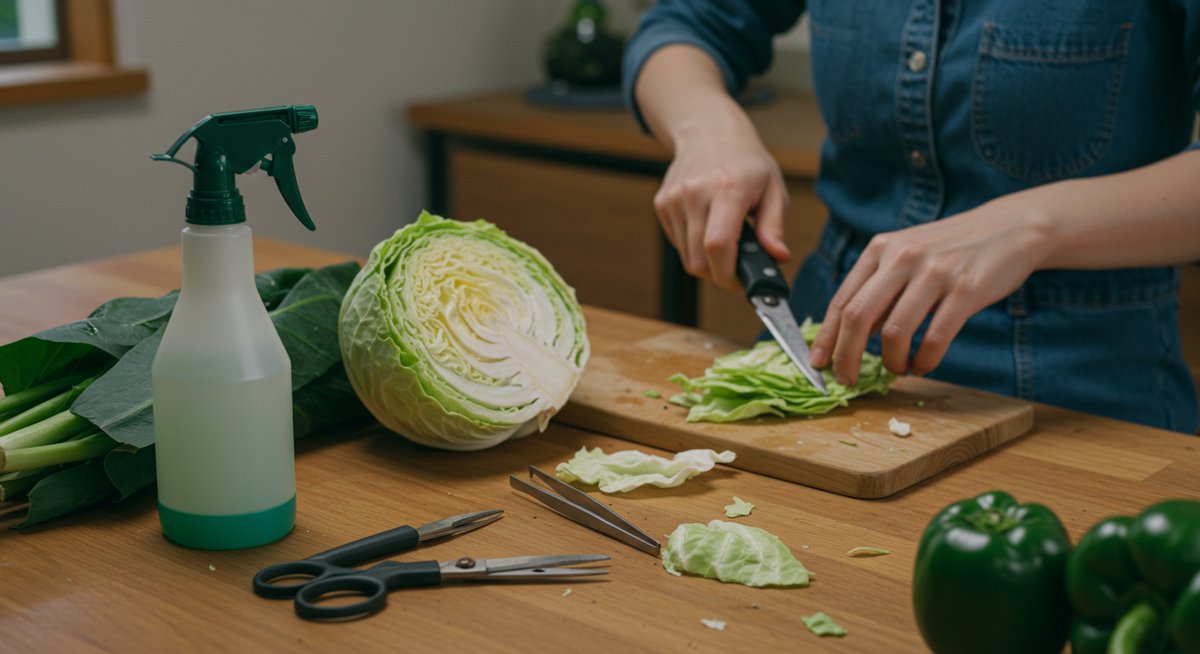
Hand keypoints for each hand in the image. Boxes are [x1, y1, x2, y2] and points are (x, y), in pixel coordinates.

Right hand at [654, 127, 790, 289]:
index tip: (740, 281)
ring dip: (706, 262)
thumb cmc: (746, 163)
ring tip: (725, 245)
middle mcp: (695, 193)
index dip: (726, 274)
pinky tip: (707, 228)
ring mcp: (674, 198)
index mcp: (728, 188)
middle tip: (737, 268)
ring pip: (686, 257)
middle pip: (698, 259)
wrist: (709, 132)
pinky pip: (677, 243)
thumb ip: (775, 227)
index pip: (717, 245)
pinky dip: (693, 247)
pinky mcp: (662, 204)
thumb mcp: (774, 189)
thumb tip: (779, 257)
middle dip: (719, 274)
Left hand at [809, 198, 1047, 382]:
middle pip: (857, 316)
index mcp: (880, 249)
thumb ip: (879, 288)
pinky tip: (924, 364)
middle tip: (847, 379)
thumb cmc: (950, 250)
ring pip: (894, 331)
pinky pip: (935, 338)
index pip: (842, 300)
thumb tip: (847, 335)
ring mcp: (934, 272)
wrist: (1009, 229)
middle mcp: (902, 257)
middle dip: (846, 356)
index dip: (826, 337)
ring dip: (891, 361)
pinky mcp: (966, 290)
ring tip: (898, 369)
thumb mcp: (906, 255)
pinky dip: (925, 360)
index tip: (818, 363)